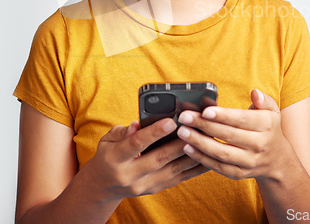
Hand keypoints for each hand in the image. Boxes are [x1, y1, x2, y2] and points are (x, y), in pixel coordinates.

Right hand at [82, 118, 207, 200]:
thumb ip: (122, 131)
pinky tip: (205, 157)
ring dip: (190, 155)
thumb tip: (137, 124)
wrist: (104, 185)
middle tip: (195, 129)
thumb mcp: (106, 139)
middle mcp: (130, 175)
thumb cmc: (108, 154)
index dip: (154, 133)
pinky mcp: (155, 189)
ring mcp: (144, 186)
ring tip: (204, 141)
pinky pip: (177, 179)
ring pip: (172, 170)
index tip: (171, 121)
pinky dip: (192, 168)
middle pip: (159, 159)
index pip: (136, 144)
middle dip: (178, 143)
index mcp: (115, 159)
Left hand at [176, 89, 289, 180]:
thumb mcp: (272, 111)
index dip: (223, 115)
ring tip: (182, 132)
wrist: (277, 160)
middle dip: (204, 126)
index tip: (205, 111)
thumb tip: (255, 92)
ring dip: (199, 143)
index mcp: (266, 126)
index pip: (242, 120)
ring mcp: (249, 161)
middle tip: (184, 117)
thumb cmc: (268, 128)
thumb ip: (264, 100)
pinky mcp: (240, 174)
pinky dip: (202, 159)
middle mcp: (259, 145)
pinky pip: (219, 167)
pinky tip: (188, 148)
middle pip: (228, 135)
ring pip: (222, 153)